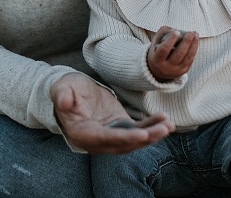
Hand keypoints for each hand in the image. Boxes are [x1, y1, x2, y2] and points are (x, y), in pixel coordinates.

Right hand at [50, 73, 173, 153]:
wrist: (72, 92)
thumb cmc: (66, 89)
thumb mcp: (62, 87)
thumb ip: (61, 94)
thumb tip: (62, 100)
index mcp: (82, 133)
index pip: (105, 138)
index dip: (124, 137)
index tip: (142, 134)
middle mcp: (97, 141)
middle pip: (124, 143)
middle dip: (145, 137)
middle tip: (163, 128)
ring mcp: (111, 136)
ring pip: (134, 140)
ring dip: (153, 134)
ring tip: (168, 125)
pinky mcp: (120, 128)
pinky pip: (138, 130)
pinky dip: (152, 127)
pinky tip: (165, 121)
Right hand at [147, 26, 198, 81]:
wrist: (159, 70)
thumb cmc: (157, 52)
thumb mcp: (155, 42)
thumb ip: (162, 33)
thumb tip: (175, 30)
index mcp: (157, 60)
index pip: (164, 49)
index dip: (171, 40)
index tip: (176, 31)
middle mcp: (167, 67)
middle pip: (178, 54)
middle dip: (186, 42)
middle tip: (190, 33)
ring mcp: (176, 70)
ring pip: (188, 57)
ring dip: (193, 45)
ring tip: (195, 34)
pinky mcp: (184, 70)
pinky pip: (191, 59)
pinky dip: (194, 49)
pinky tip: (195, 40)